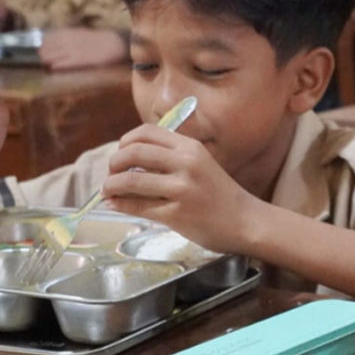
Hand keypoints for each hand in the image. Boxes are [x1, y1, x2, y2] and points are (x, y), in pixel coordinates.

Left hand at [38, 29, 128, 70]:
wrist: (112, 44)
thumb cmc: (97, 39)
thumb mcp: (80, 32)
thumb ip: (67, 35)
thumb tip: (53, 39)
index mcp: (67, 32)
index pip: (46, 38)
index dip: (43, 45)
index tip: (44, 48)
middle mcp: (66, 41)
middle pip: (45, 49)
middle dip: (43, 54)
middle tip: (44, 59)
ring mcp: (71, 51)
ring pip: (50, 57)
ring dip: (46, 61)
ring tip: (47, 65)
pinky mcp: (77, 61)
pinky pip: (60, 64)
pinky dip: (55, 66)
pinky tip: (54, 68)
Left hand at [102, 125, 257, 253]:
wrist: (246, 221)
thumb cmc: (220, 194)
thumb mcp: (200, 164)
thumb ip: (171, 158)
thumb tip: (127, 158)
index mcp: (191, 147)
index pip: (146, 133)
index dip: (125, 142)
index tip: (120, 154)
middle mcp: (187, 164)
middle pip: (133, 153)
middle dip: (113, 164)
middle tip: (111, 174)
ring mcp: (182, 189)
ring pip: (130, 181)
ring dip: (110, 186)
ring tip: (108, 191)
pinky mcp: (177, 214)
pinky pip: (138, 206)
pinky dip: (119, 204)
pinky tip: (115, 204)